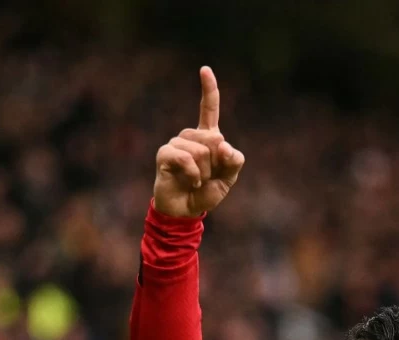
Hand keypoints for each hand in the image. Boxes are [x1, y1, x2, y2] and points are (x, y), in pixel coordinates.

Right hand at [153, 66, 245, 217]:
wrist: (185, 210)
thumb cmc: (206, 192)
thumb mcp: (229, 179)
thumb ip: (234, 161)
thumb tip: (224, 145)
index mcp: (207, 137)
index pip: (208, 109)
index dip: (209, 89)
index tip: (205, 69)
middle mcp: (190, 136)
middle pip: (214, 139)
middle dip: (217, 164)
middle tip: (207, 176)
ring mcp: (175, 143)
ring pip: (201, 150)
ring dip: (205, 171)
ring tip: (196, 180)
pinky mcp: (165, 154)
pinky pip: (186, 158)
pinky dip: (194, 174)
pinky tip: (190, 181)